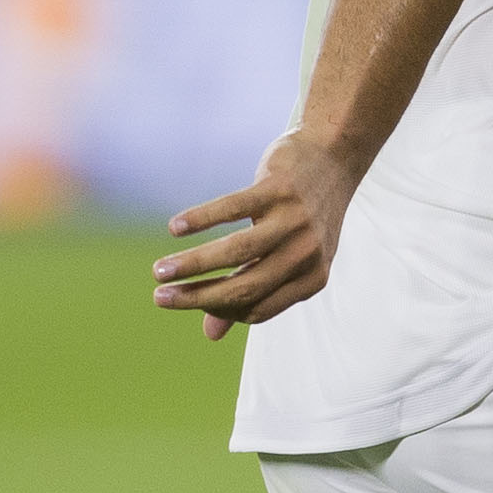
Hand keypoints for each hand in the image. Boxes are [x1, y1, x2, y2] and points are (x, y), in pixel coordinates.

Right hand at [151, 126, 357, 338]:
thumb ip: (250, 293)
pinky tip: (175, 227)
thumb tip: (210, 335)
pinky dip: (201, 218)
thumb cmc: (302, 216)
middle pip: (245, 286)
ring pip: (236, 251)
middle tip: (159, 298)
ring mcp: (294, 220)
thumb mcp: (286, 258)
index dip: (218, 309)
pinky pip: (233, 208)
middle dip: (197, 296)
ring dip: (192, 263)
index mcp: (311, 278)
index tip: (185, 301)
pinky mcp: (279, 188)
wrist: (333, 157)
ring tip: (158, 270)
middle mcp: (306, 254)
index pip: (257, 309)